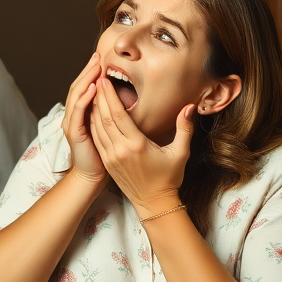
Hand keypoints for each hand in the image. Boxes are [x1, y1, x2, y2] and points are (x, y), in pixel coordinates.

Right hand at [61, 54, 108, 185]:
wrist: (92, 177)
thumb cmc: (104, 157)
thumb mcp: (109, 131)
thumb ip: (113, 116)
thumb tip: (126, 100)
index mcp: (83, 114)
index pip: (85, 88)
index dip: (92, 73)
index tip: (102, 60)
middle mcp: (74, 116)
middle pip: (79, 87)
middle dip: (88, 71)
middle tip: (97, 56)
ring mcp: (72, 123)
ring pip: (77, 95)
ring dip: (86, 79)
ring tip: (95, 66)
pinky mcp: (74, 132)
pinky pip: (78, 111)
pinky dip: (85, 98)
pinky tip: (93, 88)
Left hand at [89, 76, 194, 215]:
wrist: (154, 203)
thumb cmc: (169, 178)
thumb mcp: (180, 153)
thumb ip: (184, 128)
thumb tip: (190, 107)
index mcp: (137, 145)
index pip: (118, 115)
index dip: (109, 96)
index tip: (104, 81)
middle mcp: (120, 150)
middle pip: (104, 118)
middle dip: (98, 97)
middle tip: (95, 79)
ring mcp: (111, 157)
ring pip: (97, 128)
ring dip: (93, 108)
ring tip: (92, 91)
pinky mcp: (107, 162)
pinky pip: (96, 138)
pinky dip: (92, 123)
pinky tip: (92, 112)